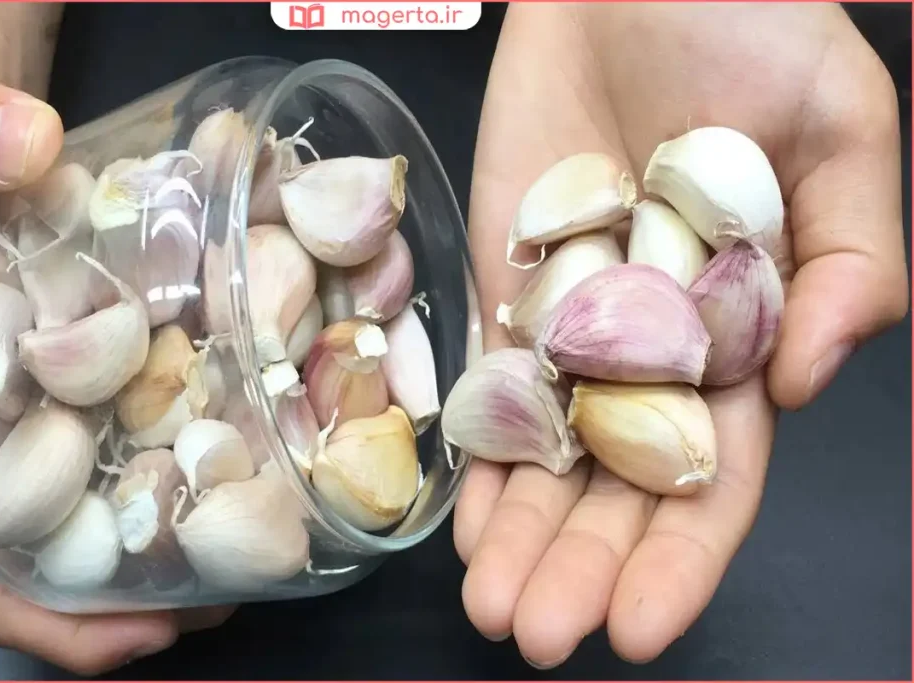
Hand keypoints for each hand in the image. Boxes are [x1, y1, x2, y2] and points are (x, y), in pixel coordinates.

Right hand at [0, 78, 235, 674]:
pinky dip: (235, 435)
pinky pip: (195, 414)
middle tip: (253, 584)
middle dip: (169, 583)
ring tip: (287, 530)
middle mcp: (40, 417)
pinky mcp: (156, 354)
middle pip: (96, 548)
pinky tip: (283, 428)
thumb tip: (20, 143)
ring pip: (154, 490)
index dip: (60, 611)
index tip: (147, 629)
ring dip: (215, 526)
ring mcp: (103, 392)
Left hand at [456, 4, 906, 667]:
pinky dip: (475, 461)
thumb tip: (806, 380)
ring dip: (520, 540)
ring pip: (546, 459)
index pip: (715, 475)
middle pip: (618, 488)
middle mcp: (651, 354)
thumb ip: (846, 257)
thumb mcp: (838, 129)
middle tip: (542, 638)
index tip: (643, 626)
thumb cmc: (749, 32)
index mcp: (738, 336)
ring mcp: (570, 330)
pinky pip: (488, 393)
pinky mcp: (506, 294)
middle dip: (585, 567)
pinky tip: (462, 531)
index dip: (683, 553)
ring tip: (493, 613)